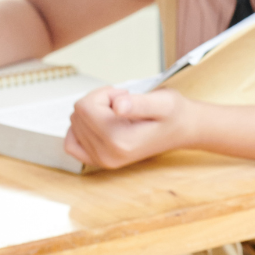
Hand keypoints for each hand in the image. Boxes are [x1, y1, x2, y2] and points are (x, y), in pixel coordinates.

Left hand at [62, 87, 197, 168]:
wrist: (183, 130)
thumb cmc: (174, 114)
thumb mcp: (163, 102)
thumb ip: (139, 104)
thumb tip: (117, 106)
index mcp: (121, 142)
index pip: (85, 107)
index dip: (104, 93)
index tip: (124, 95)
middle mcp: (108, 155)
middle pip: (78, 114)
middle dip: (98, 102)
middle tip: (124, 104)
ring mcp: (102, 161)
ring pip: (74, 123)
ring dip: (93, 112)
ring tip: (118, 113)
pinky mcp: (99, 161)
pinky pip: (71, 144)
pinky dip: (80, 129)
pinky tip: (98, 123)